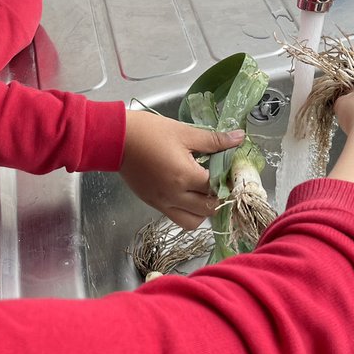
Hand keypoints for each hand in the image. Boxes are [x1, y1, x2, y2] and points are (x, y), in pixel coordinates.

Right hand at [119, 110, 244, 229]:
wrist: (115, 139)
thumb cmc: (149, 132)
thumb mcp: (184, 132)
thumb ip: (214, 140)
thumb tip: (239, 137)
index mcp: (184, 176)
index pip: (217, 187)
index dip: (228, 179)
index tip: (230, 168)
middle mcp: (174, 195)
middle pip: (208, 209)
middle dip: (219, 197)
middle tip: (220, 181)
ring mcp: (162, 203)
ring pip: (192, 222)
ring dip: (203, 211)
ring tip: (204, 192)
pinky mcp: (153, 204)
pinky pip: (176, 217)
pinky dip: (187, 211)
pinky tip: (188, 192)